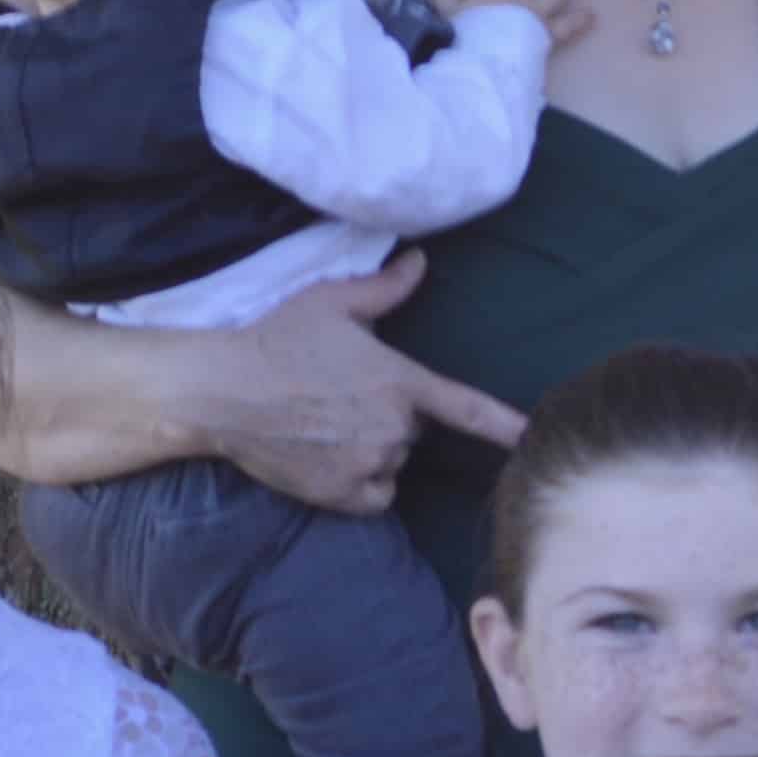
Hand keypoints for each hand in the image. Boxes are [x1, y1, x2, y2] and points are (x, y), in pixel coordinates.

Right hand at [199, 253, 523, 513]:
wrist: (222, 392)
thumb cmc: (278, 340)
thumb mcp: (332, 302)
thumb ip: (385, 288)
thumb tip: (420, 261)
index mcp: (401, 381)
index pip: (468, 409)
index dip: (506, 425)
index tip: (535, 437)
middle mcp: (394, 427)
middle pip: (414, 429)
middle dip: (390, 415)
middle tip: (340, 397)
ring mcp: (370, 462)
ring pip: (393, 462)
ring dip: (373, 449)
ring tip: (325, 426)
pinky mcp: (344, 494)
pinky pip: (375, 495)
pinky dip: (361, 484)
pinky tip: (327, 459)